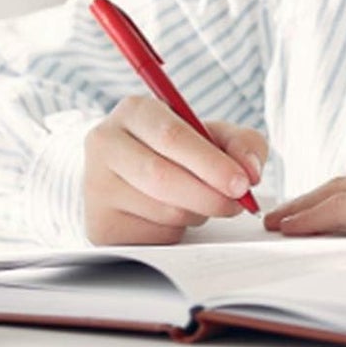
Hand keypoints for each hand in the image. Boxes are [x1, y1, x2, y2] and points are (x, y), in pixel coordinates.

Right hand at [83, 96, 267, 245]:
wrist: (131, 178)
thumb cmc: (176, 153)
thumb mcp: (211, 136)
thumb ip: (241, 144)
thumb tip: (249, 170)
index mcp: (134, 111)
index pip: (172, 136)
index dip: (211, 163)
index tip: (242, 183)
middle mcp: (105, 143)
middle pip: (162, 176)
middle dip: (209, 194)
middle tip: (236, 204)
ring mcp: (96, 185)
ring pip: (161, 209)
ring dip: (195, 213)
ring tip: (200, 202)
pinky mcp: (99, 224)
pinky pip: (152, 236)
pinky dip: (176, 232)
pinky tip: (174, 216)